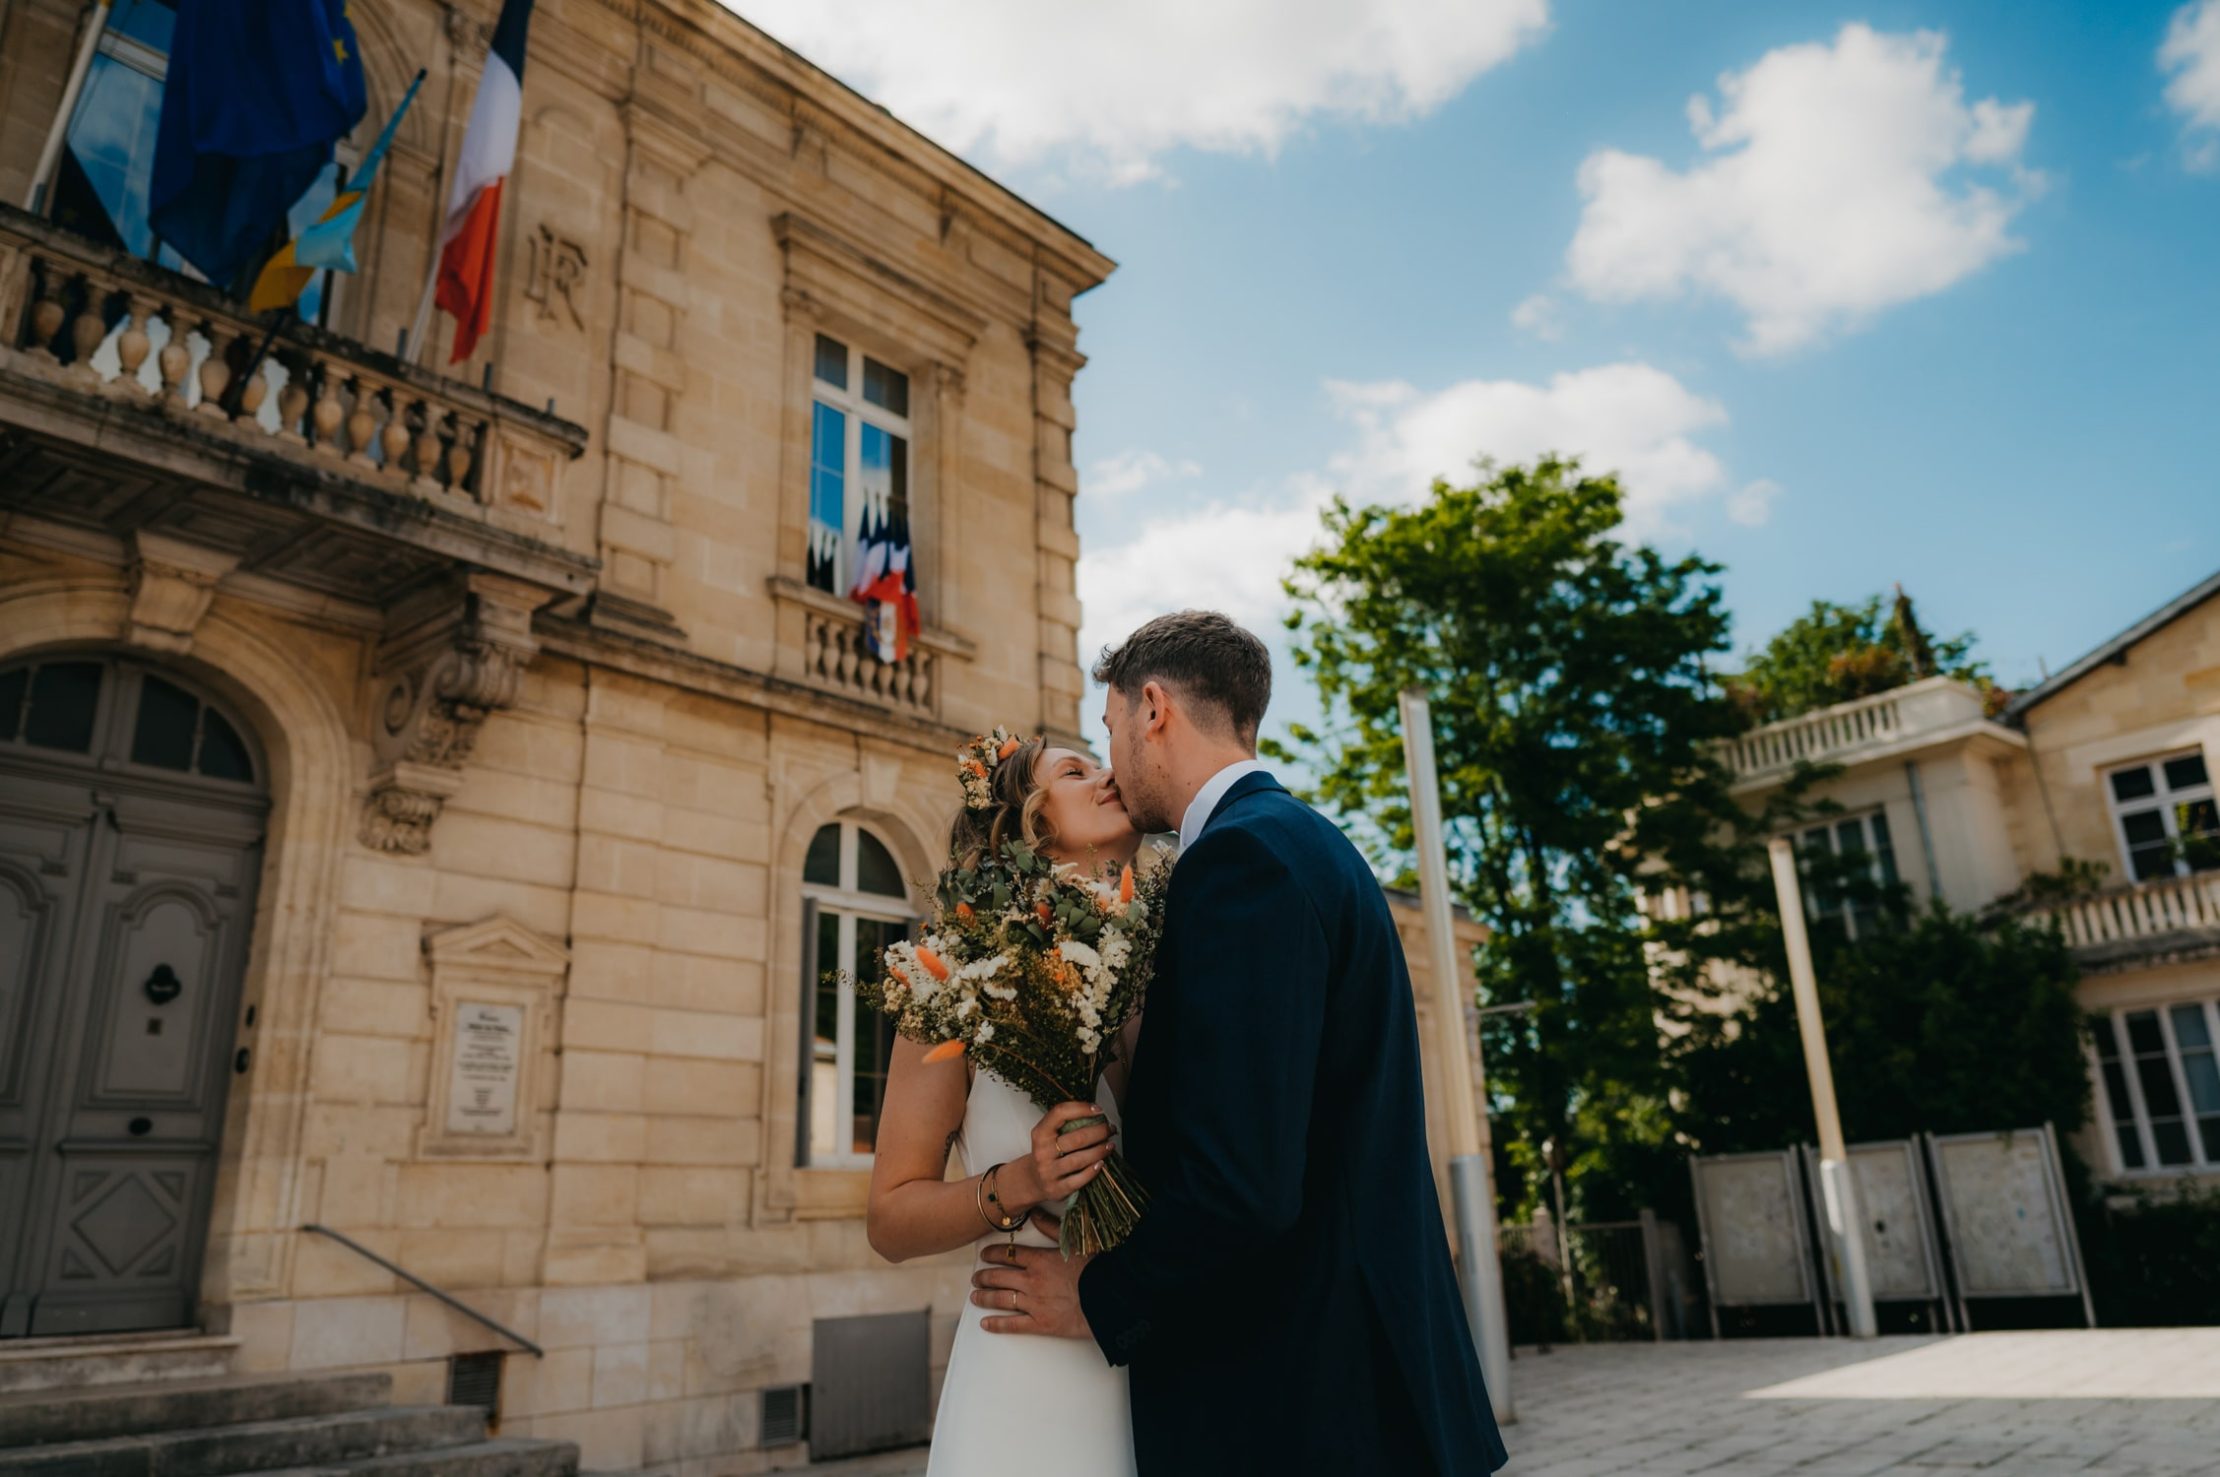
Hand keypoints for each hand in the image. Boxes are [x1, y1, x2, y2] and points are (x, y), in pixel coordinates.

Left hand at [971, 1212, 1092, 1338]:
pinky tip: (985, 1323)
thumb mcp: (1076, 1243)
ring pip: (1001, 1299)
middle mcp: (1031, 1280)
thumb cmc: (1097, 1269)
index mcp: (1040, 1259)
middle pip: (999, 1276)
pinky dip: (997, 1324)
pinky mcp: (1040, 1324)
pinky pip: (1012, 1325)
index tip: (984, 1255)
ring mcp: (1034, 1303)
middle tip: (976, 1277)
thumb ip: (1053, 1228)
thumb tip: (1035, 1213)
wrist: (1110, 1298)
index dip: (993, 1254)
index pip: (1009, 1254)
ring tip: (975, 1296)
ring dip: (985, 1297)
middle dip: (984, 1276)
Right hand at [996, 1101, 1114, 1212]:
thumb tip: (1096, 1113)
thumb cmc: (1047, 1151)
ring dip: (1100, 1150)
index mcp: (1040, 1134)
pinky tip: (1101, 1163)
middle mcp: (1042, 1152)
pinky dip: (1093, 1170)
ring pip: (1080, 1160)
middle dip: (1099, 1132)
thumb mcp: (1047, 1134)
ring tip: (1110, 1145)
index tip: (1098, 1109)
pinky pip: (1079, 1179)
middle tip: (1110, 1129)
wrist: (1032, 1180)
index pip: (1060, 1113)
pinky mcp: (1057, 1189)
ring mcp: (1049, 1172)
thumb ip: (1064, 1123)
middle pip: (1077, 1138)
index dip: (1081, 1108)